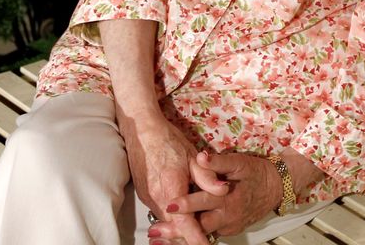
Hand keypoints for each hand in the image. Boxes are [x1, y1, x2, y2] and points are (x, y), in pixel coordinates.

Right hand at [124, 115, 225, 244]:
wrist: (140, 130)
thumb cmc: (167, 140)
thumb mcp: (192, 155)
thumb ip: (207, 176)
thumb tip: (223, 190)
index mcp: (171, 187)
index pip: (184, 222)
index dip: (196, 238)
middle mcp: (157, 197)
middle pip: (174, 228)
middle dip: (187, 238)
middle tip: (203, 242)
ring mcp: (148, 197)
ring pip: (166, 222)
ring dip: (180, 230)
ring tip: (195, 235)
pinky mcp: (145, 195)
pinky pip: (160, 214)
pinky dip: (171, 220)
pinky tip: (182, 220)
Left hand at [147, 151, 279, 240]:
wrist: (275, 189)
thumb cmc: (255, 173)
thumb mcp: (240, 162)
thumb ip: (219, 162)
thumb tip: (201, 157)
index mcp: (228, 199)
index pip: (204, 202)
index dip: (187, 205)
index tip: (170, 205)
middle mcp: (227, 217)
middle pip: (199, 227)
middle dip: (177, 230)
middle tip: (156, 232)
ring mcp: (228, 226)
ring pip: (202, 234)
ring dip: (181, 237)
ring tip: (159, 239)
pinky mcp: (228, 230)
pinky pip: (208, 234)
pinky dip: (192, 236)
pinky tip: (175, 237)